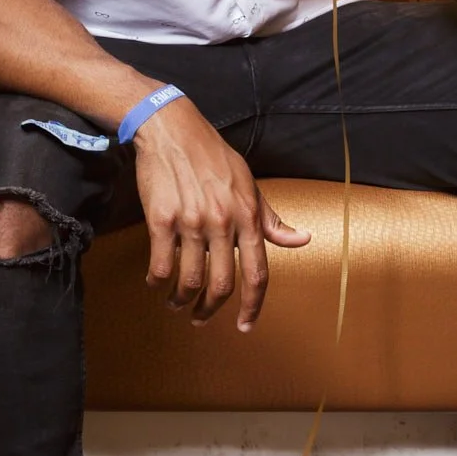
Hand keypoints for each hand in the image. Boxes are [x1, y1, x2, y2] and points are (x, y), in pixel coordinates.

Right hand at [135, 96, 309, 331]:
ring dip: (181, 300)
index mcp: (248, 215)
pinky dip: (157, 281)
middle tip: (201, 318)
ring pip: (189, 280)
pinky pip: (161, 264)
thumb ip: (272, 218)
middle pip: (222, 285)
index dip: (253, 306)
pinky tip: (155, 281)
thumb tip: (302, 240)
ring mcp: (191, 222)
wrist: (173, 129)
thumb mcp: (249, 184)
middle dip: (210, 310)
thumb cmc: (213, 156)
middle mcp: (223, 222)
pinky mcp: (162, 219)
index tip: (245, 326)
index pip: (258, 273)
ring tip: (175, 302)